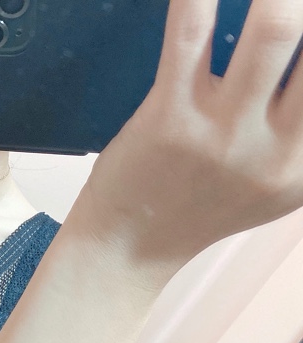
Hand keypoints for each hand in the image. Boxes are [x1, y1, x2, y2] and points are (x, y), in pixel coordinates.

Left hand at [72, 0, 302, 287]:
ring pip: (276, 29)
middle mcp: (279, 148)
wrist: (127, 248)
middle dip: (299, 11)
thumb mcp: (275, 181)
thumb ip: (302, 130)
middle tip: (286, 5)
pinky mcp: (169, 117)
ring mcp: (224, 132)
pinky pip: (191, 33)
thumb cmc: (197, 203)